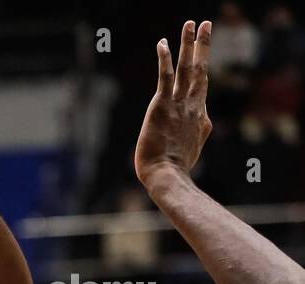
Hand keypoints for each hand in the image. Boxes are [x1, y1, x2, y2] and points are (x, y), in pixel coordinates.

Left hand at [136, 20, 213, 188]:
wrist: (167, 175)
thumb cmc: (174, 169)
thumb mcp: (191, 150)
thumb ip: (195, 135)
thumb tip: (201, 128)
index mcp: (200, 118)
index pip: (200, 92)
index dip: (199, 76)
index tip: (197, 63)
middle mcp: (193, 107)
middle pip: (201, 70)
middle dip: (204, 45)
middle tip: (206, 25)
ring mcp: (179, 104)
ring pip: (188, 67)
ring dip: (190, 43)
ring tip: (192, 23)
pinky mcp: (162, 105)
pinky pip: (165, 76)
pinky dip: (165, 58)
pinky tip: (162, 42)